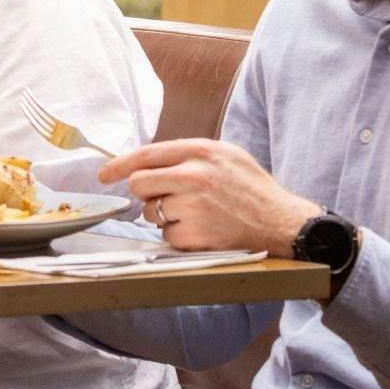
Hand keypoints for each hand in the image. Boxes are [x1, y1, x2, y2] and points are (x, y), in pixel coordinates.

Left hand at [99, 139, 320, 255]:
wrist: (286, 224)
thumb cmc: (253, 189)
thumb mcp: (226, 155)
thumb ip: (188, 154)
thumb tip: (146, 161)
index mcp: (201, 151)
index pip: (145, 154)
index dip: (118, 165)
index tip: (104, 174)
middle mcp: (195, 175)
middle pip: (139, 183)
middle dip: (145, 194)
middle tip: (164, 199)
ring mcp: (195, 206)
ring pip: (151, 212)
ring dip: (166, 217)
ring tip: (197, 215)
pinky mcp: (197, 234)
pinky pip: (168, 236)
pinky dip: (180, 237)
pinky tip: (204, 231)